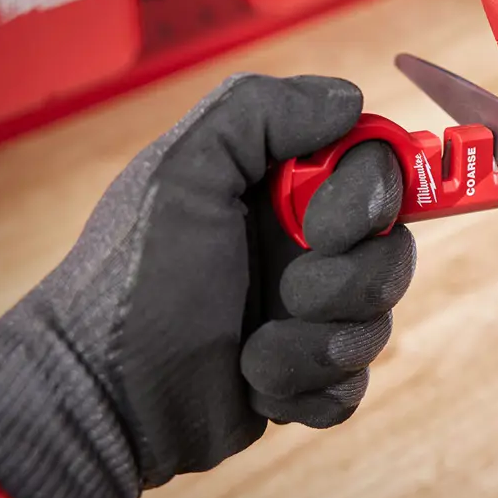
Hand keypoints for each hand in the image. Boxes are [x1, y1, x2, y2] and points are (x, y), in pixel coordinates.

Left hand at [0, 74, 415, 497]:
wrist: (104, 397)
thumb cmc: (137, 279)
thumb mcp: (182, 174)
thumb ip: (258, 112)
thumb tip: (350, 99)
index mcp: (283, 191)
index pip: (378, 171)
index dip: (371, 199)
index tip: (324, 229)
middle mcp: (304, 248)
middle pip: (393, 252)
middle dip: (345, 284)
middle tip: (289, 294)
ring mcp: (308, 316)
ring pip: (376, 325)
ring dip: (315, 345)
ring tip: (252, 354)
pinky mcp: (305, 379)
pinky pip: (349, 387)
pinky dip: (305, 391)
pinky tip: (256, 387)